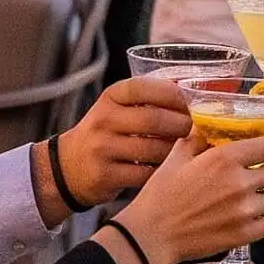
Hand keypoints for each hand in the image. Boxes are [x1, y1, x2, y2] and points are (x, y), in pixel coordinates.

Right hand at [59, 77, 192, 204]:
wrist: (69, 166)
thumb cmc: (106, 133)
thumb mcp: (118, 108)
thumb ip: (148, 101)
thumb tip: (193, 94)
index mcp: (111, 97)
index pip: (143, 88)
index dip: (172, 94)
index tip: (190, 102)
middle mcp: (103, 120)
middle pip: (152, 120)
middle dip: (181, 125)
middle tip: (195, 130)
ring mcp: (102, 148)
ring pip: (152, 149)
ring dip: (175, 151)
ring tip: (185, 150)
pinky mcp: (104, 175)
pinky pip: (144, 174)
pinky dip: (161, 172)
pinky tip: (168, 169)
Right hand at [116, 132, 263, 263]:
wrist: (151, 234)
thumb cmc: (161, 196)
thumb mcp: (177, 157)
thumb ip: (198, 138)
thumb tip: (209, 125)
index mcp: (224, 159)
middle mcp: (239, 183)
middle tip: (263, 171)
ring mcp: (243, 211)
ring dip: (263, 196)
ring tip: (244, 198)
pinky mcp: (243, 234)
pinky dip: (258, 222)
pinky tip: (241, 218)